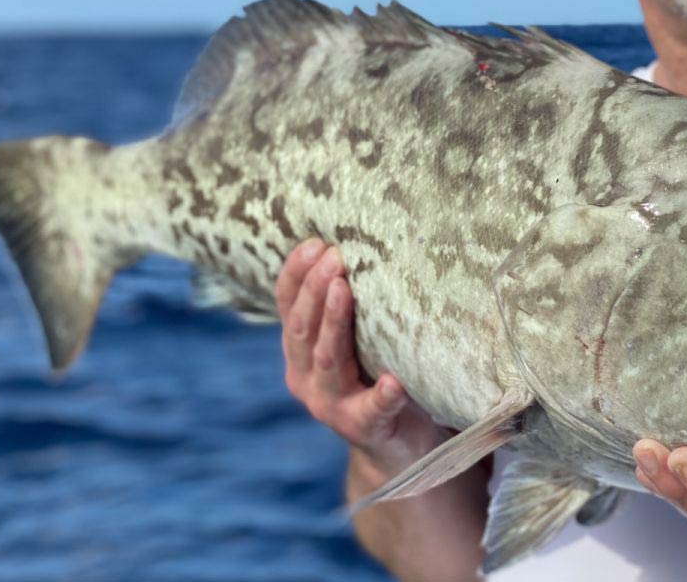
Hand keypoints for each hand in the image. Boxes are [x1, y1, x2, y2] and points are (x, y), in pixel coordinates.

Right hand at [275, 239, 443, 474]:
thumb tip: (359, 241)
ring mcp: (330, 405)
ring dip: (334, 323)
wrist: (399, 443)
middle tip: (336, 256)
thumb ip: (347, 303)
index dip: (296, 273)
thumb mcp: (355, 336)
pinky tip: (393, 382)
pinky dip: (381, 395)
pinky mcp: (364, 428)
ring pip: (327, 360)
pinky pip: (372, 409)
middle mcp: (305, 377)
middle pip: (302, 329)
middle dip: (315, 288)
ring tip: (344, 291)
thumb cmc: (378, 371)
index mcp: (298, 350)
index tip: (315, 242)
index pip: (287, 305)